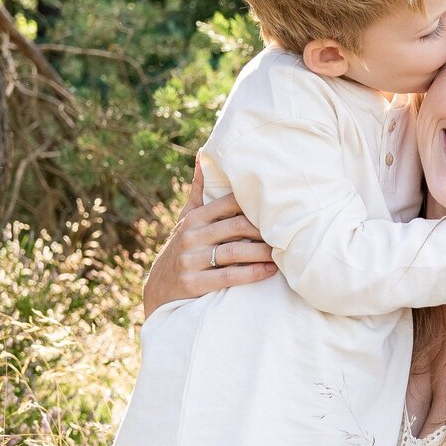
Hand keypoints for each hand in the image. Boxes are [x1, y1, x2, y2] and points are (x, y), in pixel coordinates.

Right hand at [142, 162, 276, 318]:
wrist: (158, 290)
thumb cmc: (181, 250)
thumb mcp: (185, 221)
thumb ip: (198, 191)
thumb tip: (204, 155)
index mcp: (194, 218)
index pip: (230, 204)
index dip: (256, 206)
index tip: (279, 209)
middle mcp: (190, 236)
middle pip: (236, 227)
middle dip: (264, 231)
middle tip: (287, 233)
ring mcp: (190, 260)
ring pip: (235, 252)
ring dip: (262, 253)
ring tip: (281, 253)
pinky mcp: (192, 283)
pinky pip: (229, 276)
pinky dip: (253, 273)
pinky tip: (269, 271)